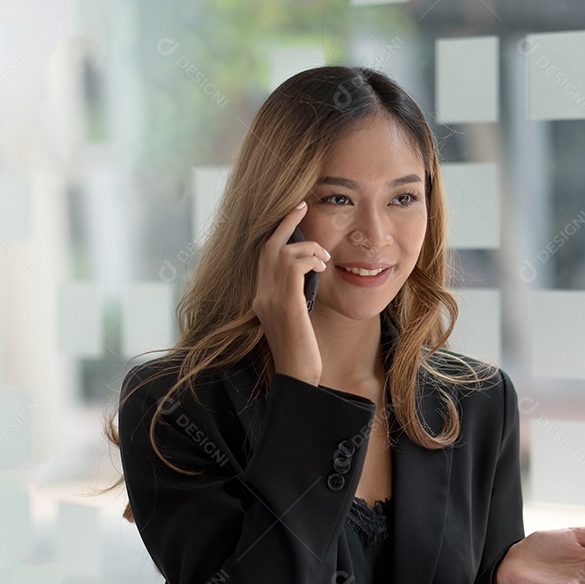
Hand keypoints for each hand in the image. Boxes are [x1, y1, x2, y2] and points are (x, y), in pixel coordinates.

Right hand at [251, 201, 329, 385]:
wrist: (298, 376)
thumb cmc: (302, 352)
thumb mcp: (296, 318)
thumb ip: (296, 295)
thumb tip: (309, 274)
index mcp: (261, 298)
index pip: (264, 256)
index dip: (278, 232)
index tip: (294, 214)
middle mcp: (260, 295)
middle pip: (267, 246)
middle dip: (286, 223)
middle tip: (303, 207)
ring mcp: (270, 300)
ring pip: (282, 253)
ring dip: (307, 247)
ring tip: (324, 258)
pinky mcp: (286, 305)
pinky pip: (293, 267)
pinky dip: (309, 259)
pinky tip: (322, 266)